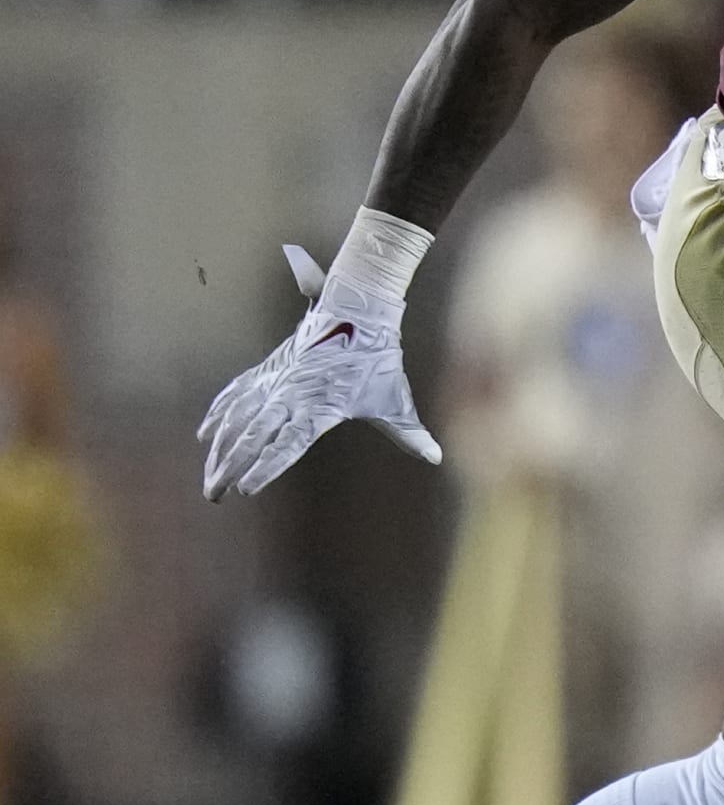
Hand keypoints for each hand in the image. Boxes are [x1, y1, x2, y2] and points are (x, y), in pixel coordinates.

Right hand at [198, 245, 440, 499]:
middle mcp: (292, 395)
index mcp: (319, 408)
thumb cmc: (379, 359)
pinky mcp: (270, 368)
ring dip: (219, 448)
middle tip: (214, 495)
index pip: (286, 444)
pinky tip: (205, 433)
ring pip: (239, 418)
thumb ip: (410, 433)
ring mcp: (277, 381)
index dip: (264, 467)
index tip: (246, 489)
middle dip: (230, 467)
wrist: (359, 309)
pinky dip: (219, 413)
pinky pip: (237, 393)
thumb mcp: (394, 400)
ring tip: (209, 477)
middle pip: (252, 436)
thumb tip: (437, 456)